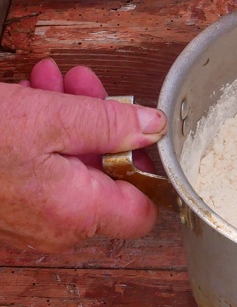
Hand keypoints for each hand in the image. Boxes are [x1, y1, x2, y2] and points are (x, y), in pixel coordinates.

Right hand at [0, 58, 166, 251]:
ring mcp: (32, 218)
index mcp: (79, 213)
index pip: (143, 210)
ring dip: (71, 119)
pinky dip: (43, 133)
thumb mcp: (51, 117)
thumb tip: (152, 128)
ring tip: (56, 81)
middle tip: (90, 88)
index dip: (148, 170)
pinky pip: (42, 170)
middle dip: (102, 126)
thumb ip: (111, 124)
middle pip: (106, 178)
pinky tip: (31, 95)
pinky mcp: (10, 204)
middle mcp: (58, 225)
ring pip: (72, 167)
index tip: (142, 135)